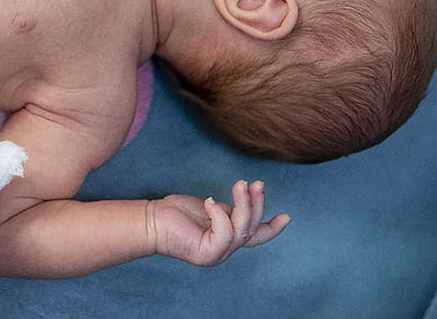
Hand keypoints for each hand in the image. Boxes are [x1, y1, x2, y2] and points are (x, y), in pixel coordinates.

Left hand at [150, 180, 289, 267]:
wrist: (150, 220)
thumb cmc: (175, 212)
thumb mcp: (209, 208)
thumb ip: (227, 210)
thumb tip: (244, 200)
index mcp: (226, 240)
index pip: (256, 237)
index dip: (272, 228)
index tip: (287, 217)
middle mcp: (224, 250)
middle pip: (252, 229)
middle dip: (257, 204)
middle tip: (256, 183)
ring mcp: (217, 255)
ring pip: (242, 229)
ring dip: (244, 204)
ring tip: (240, 184)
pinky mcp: (207, 254)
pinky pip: (225, 232)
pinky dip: (219, 214)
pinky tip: (209, 202)